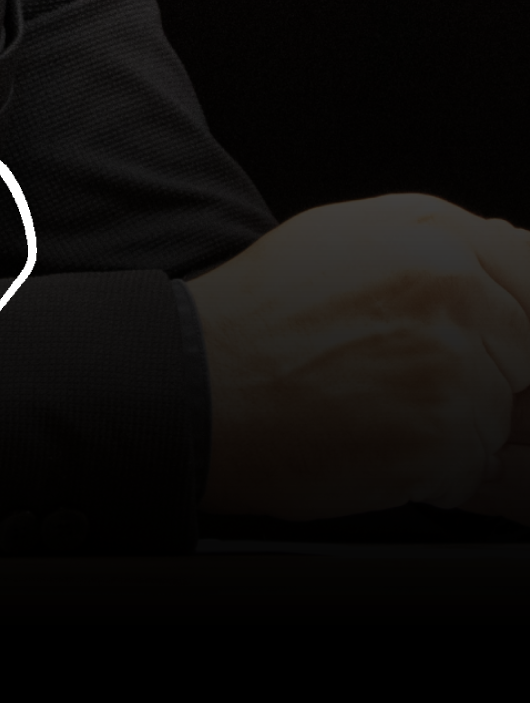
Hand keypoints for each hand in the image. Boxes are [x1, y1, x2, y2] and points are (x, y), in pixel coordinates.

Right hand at [186, 194, 529, 521]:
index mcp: (434, 236)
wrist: (205, 387)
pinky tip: (377, 437)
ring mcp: (458, 366)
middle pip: (526, 349)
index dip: (511, 317)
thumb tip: (511, 253)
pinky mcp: (450, 439)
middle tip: (407, 374)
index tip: (489, 339)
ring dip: (460, 422)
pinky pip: (480, 464)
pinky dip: (439, 467)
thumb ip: (439, 239)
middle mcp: (455, 291)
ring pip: (506, 411)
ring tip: (381, 404)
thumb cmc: (263, 315)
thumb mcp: (347, 235)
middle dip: (490, 372)